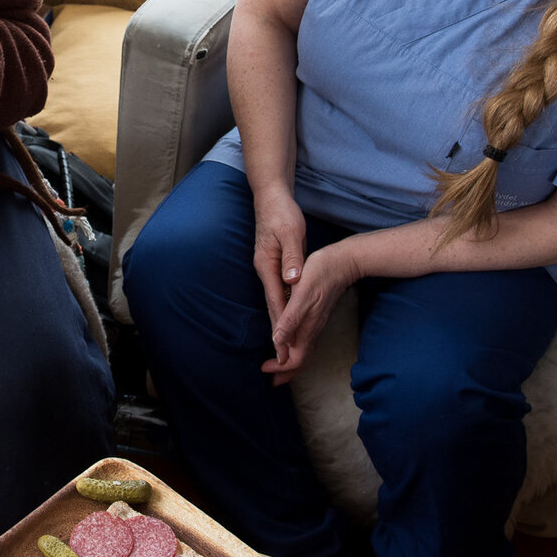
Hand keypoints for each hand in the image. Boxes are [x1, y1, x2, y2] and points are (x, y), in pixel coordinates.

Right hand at [250, 188, 307, 341]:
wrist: (270, 197)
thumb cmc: (282, 214)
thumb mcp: (290, 233)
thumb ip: (291, 257)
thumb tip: (292, 280)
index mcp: (267, 265)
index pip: (275, 302)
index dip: (280, 326)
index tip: (283, 348)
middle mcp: (264, 270)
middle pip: (272, 307)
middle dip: (278, 333)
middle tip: (282, 360)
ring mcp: (266, 268)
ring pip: (274, 302)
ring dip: (279, 324)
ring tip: (284, 347)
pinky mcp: (271, 266)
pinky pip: (276, 293)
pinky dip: (281, 309)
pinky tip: (286, 318)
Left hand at [264, 239, 356, 382]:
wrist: (343, 262)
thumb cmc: (320, 274)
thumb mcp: (302, 294)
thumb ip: (291, 319)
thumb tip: (278, 343)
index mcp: (308, 327)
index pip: (295, 359)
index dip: (280, 368)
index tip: (263, 369)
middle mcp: (313, 330)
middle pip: (301, 360)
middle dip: (285, 372)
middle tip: (269, 377)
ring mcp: (316, 324)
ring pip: (304, 352)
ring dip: (290, 362)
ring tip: (277, 367)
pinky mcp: (317, 316)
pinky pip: (306, 341)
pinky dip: (296, 349)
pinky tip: (289, 343)